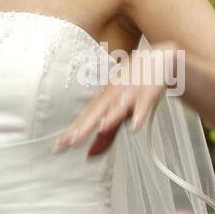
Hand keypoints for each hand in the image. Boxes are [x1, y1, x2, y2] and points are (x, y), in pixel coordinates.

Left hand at [54, 42, 179, 156]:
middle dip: (84, 127)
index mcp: (104, 100)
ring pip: (119, 106)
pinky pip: (144, 104)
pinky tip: (135, 125)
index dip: (72, 132)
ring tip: (100, 128)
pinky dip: (140, 113)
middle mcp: (113, 96)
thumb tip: (90, 155)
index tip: (58, 147)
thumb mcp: (118, 111)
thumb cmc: (133, 85)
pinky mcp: (149, 92)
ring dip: (110, 117)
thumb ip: (107, 134)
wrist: (156, 58)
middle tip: (71, 141)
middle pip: (96, 112)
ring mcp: (130, 93)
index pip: (85, 118)